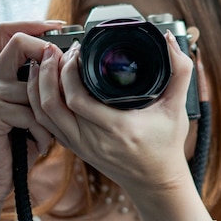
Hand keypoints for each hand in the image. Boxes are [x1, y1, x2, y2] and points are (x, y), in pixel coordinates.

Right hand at [0, 21, 62, 205]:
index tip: (61, 27)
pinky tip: (40, 144)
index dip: (35, 25)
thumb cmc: (20, 146)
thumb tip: (75, 70)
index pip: (11, 33)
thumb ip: (45, 91)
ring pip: (36, 86)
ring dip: (51, 113)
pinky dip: (42, 133)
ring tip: (50, 133)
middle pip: (20, 43)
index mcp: (1, 76)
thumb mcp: (35, 113)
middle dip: (48, 57)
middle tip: (67, 75)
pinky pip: (32, 113)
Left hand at [27, 31, 193, 192]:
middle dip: (49, 72)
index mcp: (118, 128)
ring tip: (45, 62)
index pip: (77, 98)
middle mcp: (93, 140)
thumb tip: (169, 39)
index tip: (78, 50)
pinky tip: (43, 84)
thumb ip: (180, 72)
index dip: (69, 71)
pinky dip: (39, 102)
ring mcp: (81, 146)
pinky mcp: (75, 149)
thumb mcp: (178, 108)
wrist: (156, 181)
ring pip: (43, 115)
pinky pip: (46, 125)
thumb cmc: (167, 145)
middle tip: (56, 50)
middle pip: (53, 105)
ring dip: (39, 86)